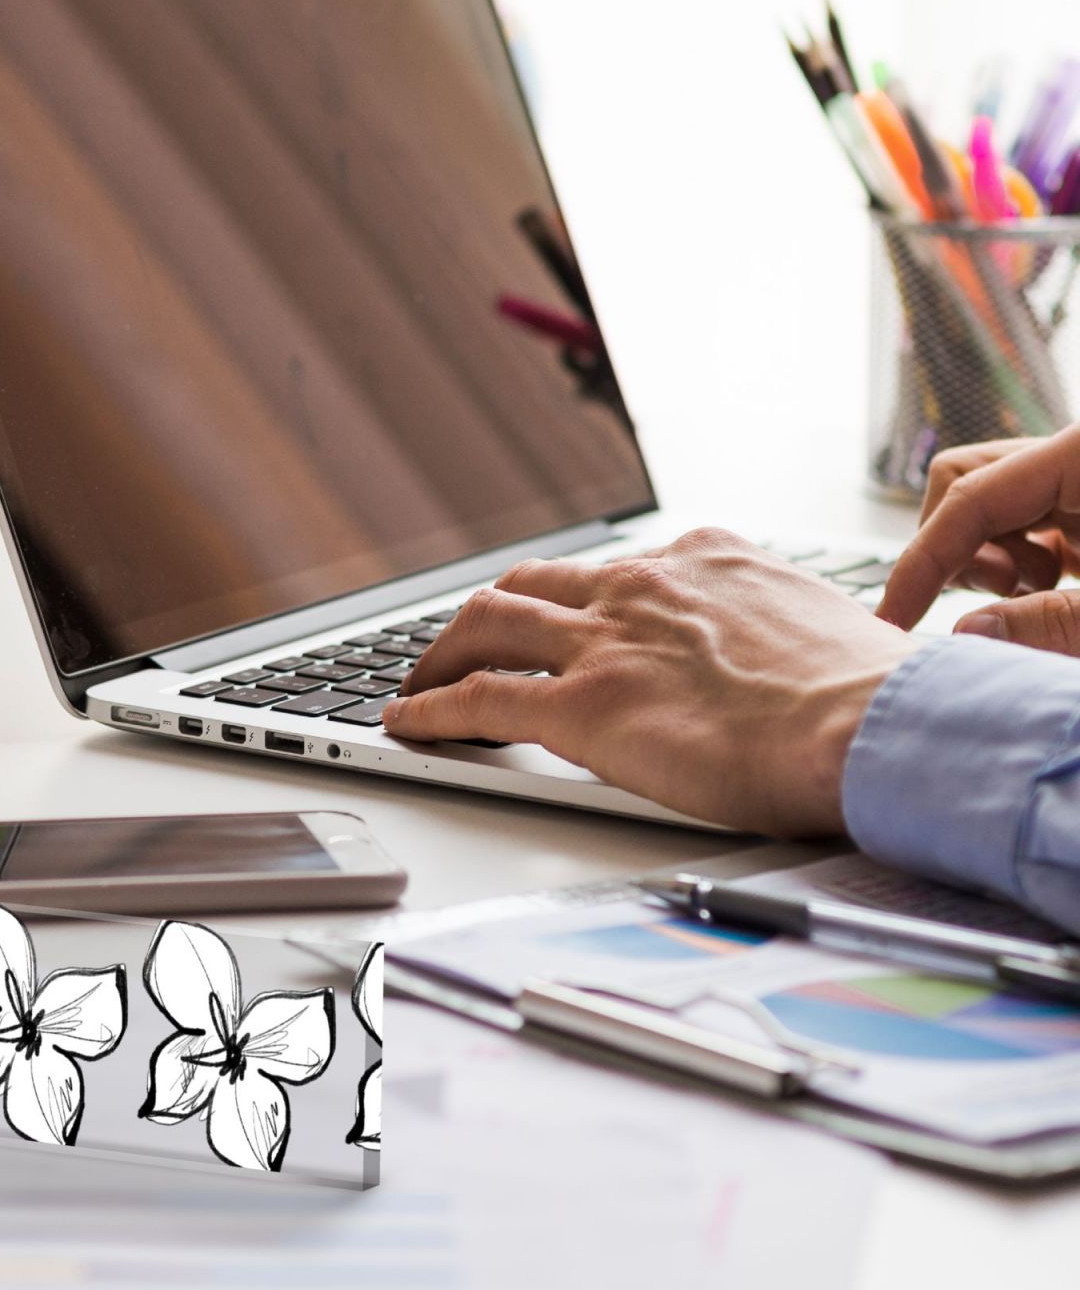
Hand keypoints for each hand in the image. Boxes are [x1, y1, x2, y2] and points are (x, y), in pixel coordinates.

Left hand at [379, 529, 923, 835]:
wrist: (879, 727)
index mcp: (706, 561)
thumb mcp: (826, 632)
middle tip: (470, 642)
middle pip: (532, 584)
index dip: (576, 599)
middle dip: (490, 612)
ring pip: (488, 624)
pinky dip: (433, 708)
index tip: (565, 618)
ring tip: (422, 678)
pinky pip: (479, 699)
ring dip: (444, 651)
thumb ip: (782, 634)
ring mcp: (606, 642)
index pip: (615, 571)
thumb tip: (795, 666)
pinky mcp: (583, 708)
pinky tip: (410, 721)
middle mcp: (643, 587)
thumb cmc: (875, 697)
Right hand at [877, 427, 1079, 651]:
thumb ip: (1056, 624)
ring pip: (987, 505)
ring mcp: (1075, 481)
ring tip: (1047, 592)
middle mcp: (1072, 457)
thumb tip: (966, 630)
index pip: (971, 495)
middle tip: (1006, 595)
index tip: (893, 618)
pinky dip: (1019, 566)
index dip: (923, 560)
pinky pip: (1023, 522)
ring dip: (994, 560)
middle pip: (966, 484)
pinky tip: (1053, 590)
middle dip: (960, 549)